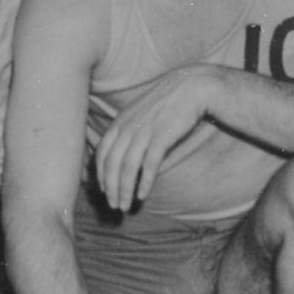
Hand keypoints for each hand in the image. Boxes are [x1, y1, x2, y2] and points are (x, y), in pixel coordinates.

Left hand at [92, 65, 214, 210]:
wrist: (191, 87)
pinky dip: (144, 183)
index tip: (104, 190)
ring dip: (124, 190)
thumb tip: (122, 153)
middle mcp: (128, 127)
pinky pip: (149, 165)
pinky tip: (142, 195)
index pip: (102, 153)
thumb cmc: (166, 102)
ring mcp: (144, 132)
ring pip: (127, 168)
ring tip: (125, 206)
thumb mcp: (140, 112)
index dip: (101, 175)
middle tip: (114, 206)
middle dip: (111, 188)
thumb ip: (128, 130)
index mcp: (119, 121)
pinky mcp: (162, 137)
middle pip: (112, 164)